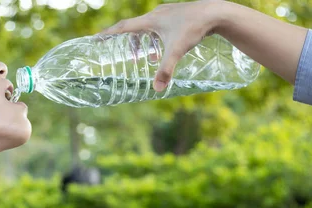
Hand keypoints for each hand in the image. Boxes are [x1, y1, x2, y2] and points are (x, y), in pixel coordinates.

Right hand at [102, 0, 227, 91]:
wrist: (215, 12)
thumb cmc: (194, 28)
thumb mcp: (177, 51)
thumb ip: (166, 70)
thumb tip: (157, 90)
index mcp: (150, 20)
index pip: (123, 27)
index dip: (108, 34)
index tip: (96, 39)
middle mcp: (156, 14)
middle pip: (135, 28)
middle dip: (129, 43)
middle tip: (127, 57)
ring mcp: (167, 13)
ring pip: (148, 28)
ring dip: (145, 42)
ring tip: (150, 58)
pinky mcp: (177, 14)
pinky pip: (160, 26)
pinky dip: (156, 38)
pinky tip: (165, 48)